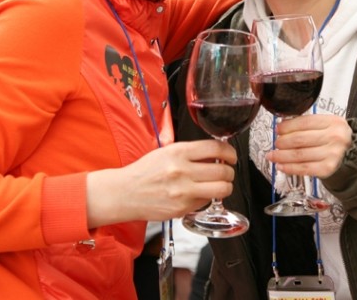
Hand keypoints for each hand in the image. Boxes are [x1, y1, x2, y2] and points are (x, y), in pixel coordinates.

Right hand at [87, 140, 236, 226]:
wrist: (125, 193)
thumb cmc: (145, 172)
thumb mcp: (166, 152)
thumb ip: (190, 152)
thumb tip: (216, 155)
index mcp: (179, 151)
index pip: (217, 148)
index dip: (230, 153)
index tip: (231, 156)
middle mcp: (182, 170)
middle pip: (223, 170)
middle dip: (230, 172)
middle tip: (226, 172)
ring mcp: (183, 191)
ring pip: (222, 189)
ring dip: (225, 186)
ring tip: (219, 185)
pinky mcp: (182, 208)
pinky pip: (206, 202)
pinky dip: (207, 198)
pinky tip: (198, 194)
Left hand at [266, 114, 350, 178]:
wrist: (356, 158)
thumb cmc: (338, 141)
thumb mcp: (329, 126)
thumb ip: (310, 124)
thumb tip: (284, 127)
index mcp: (333, 122)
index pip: (305, 122)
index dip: (288, 126)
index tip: (278, 129)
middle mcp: (334, 137)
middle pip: (300, 139)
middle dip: (282, 142)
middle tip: (276, 143)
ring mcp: (332, 154)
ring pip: (299, 154)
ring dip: (281, 156)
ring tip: (273, 155)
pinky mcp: (328, 169)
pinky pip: (304, 168)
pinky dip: (289, 168)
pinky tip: (281, 166)